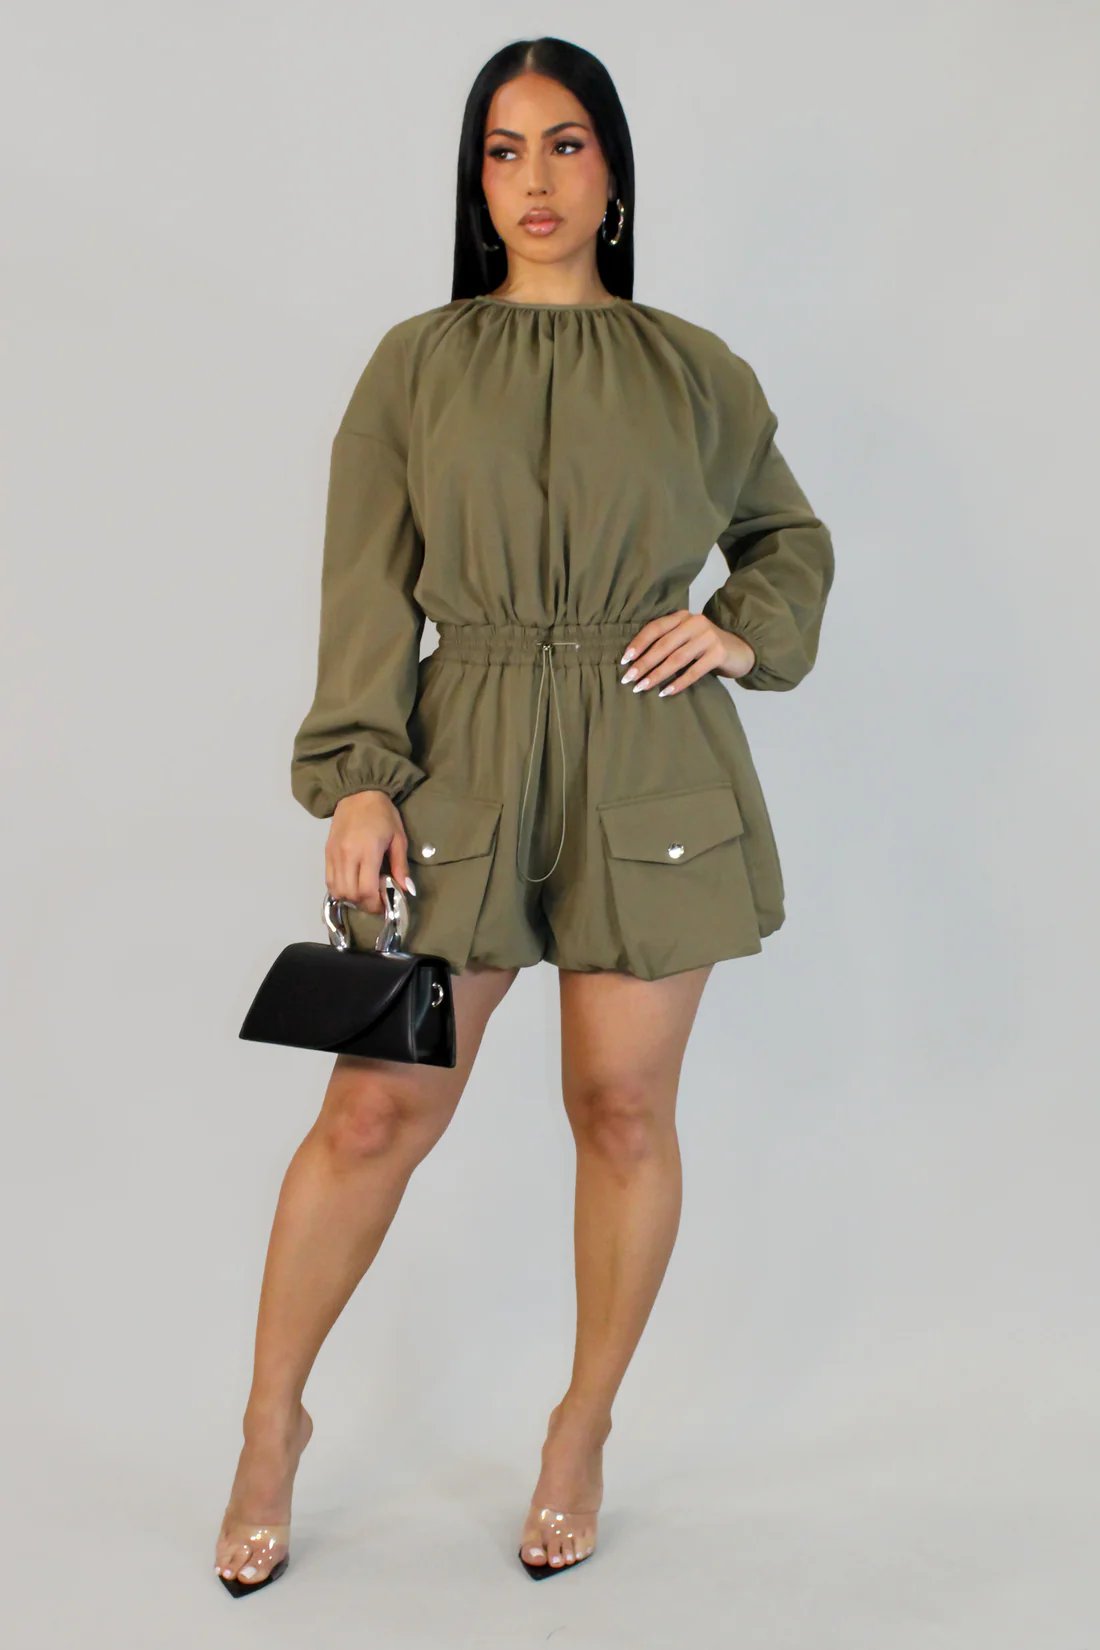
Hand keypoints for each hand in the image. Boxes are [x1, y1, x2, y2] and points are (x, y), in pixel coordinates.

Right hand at [327, 790, 416, 915]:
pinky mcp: (327, 853)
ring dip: (351, 899)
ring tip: (364, 893)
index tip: (385, 905)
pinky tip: (352, 885)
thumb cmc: (382, 814)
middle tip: (377, 901)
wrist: (358, 793)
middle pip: (351, 894)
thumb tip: (406, 889)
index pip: (366, 890)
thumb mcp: (398, 838)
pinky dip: (339, 890)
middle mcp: (347, 856)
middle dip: (365, 904)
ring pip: (337, 891)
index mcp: (367, 852)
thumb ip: (400, 866)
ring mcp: (334, 855)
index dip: (375, 904)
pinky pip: (328, 881)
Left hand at [618, 611, 755, 695]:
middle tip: (628, 679)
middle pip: (663, 645)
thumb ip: (667, 641)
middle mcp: (695, 623)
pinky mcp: (719, 653)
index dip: (638, 643)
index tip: (624, 660)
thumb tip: (633, 661)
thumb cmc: (705, 646)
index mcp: (682, 616)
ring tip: (642, 687)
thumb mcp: (685, 637)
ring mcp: (708, 637)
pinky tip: (666, 692)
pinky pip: (694, 671)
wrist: (740, 649)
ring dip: (657, 675)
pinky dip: (678, 683)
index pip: (655, 628)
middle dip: (643, 663)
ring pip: (676, 659)